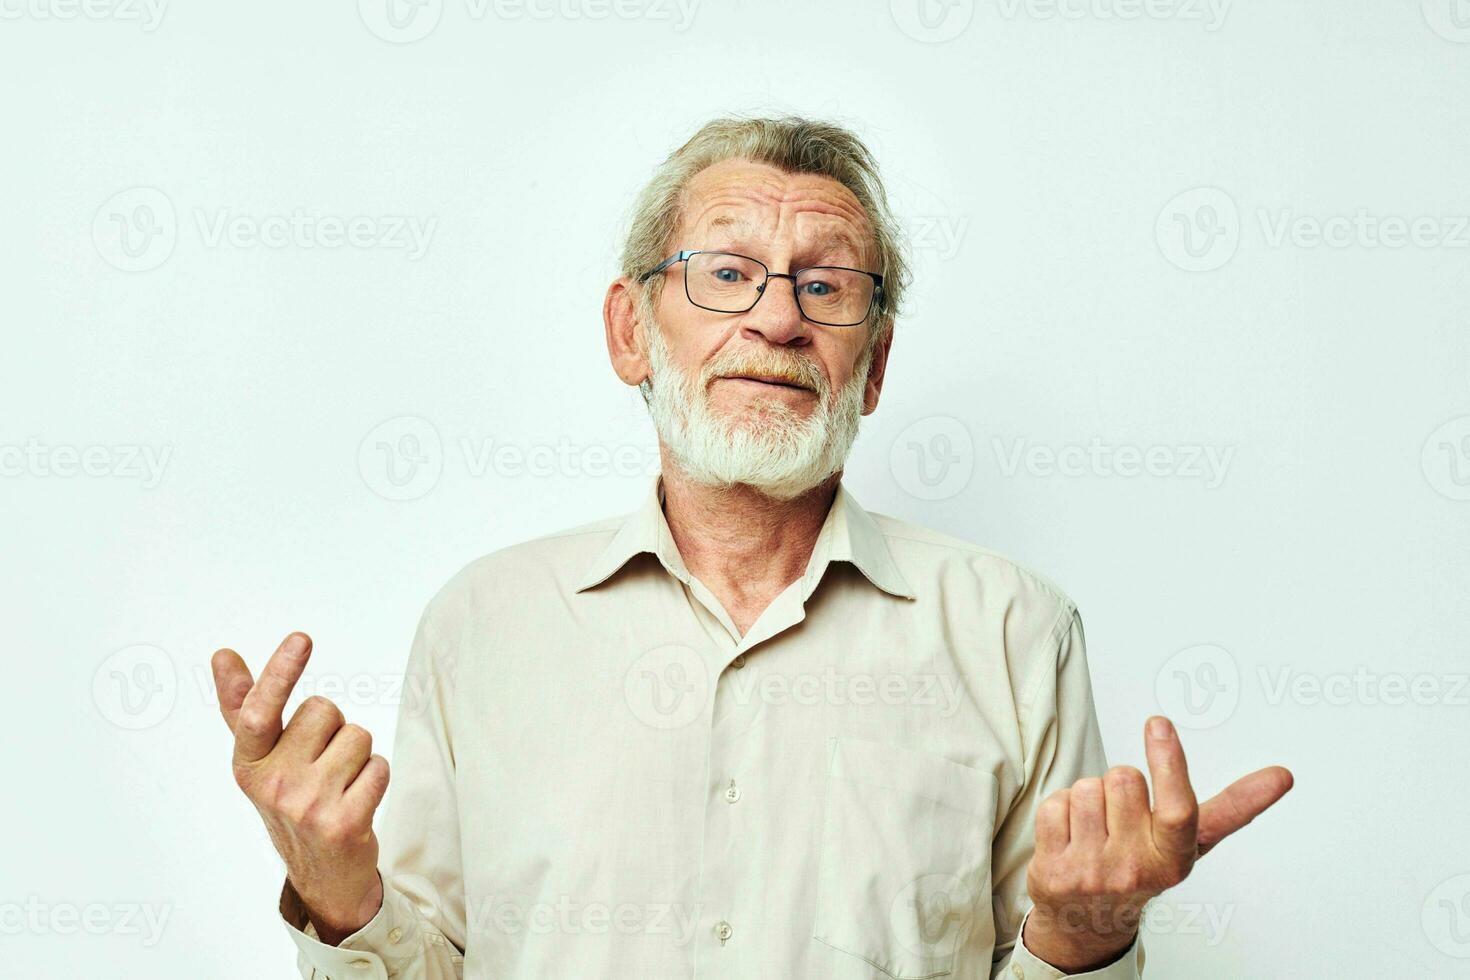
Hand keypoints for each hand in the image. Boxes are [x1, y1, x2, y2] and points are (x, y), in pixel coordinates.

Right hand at [212, 632, 389, 944]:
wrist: (322, 873)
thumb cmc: (293, 800)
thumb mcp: (262, 758)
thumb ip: (244, 706)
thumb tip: (223, 656)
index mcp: (248, 765)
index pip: (258, 712)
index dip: (279, 673)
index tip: (301, 639)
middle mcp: (272, 785)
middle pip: (325, 711)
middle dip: (333, 728)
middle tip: (324, 765)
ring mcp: (307, 807)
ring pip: (358, 736)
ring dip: (358, 755)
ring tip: (341, 785)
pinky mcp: (343, 824)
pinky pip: (380, 767)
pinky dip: (377, 778)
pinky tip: (358, 801)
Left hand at [1022, 715, 1293, 971]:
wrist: (1090, 918)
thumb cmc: (1145, 866)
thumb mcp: (1191, 843)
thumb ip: (1234, 807)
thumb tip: (1281, 776)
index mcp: (1174, 858)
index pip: (1177, 809)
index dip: (1169, 763)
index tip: (1159, 724)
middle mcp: (1136, 869)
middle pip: (1123, 779)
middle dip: (1120, 784)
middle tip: (1120, 814)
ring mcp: (1093, 873)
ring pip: (1085, 788)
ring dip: (1088, 798)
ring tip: (1096, 827)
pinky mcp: (1054, 871)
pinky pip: (1054, 805)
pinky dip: (1059, 811)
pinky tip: (1071, 835)